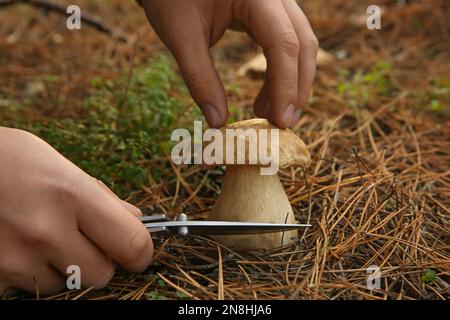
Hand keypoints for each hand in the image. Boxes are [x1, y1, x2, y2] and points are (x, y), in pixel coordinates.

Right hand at [0, 127, 152, 295]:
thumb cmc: (10, 161)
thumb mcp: (60, 165)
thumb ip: (101, 197)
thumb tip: (136, 221)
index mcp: (72, 194)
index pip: (132, 243)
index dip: (141, 252)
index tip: (136, 252)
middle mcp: (45, 230)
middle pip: (102, 274)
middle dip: (100, 261)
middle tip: (83, 240)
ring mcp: (15, 257)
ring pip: (64, 285)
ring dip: (62, 268)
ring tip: (41, 237)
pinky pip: (30, 290)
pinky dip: (30, 275)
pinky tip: (18, 247)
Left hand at [141, 0, 317, 128]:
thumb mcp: (180, 35)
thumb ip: (199, 78)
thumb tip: (217, 123)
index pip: (284, 42)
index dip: (286, 85)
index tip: (280, 122)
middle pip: (302, 43)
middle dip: (296, 87)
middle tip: (281, 124)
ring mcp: (274, 3)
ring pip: (298, 44)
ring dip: (290, 82)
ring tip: (267, 114)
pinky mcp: (268, 12)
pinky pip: (284, 43)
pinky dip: (279, 72)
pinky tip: (266, 95)